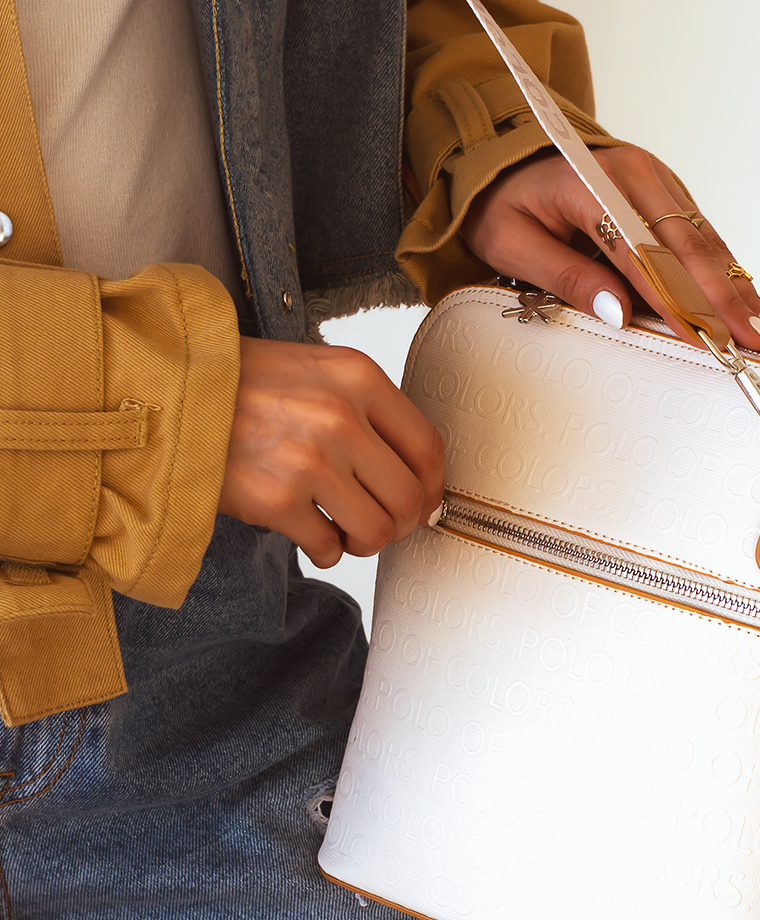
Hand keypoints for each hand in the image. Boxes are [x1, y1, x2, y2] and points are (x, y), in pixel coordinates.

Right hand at [217, 338, 443, 567]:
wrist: (167, 394)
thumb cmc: (241, 384)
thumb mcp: (315, 369)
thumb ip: (365, 408)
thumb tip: (412, 469)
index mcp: (358, 378)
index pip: (427, 447)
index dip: (432, 487)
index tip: (423, 502)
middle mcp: (340, 417)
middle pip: (409, 497)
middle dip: (401, 523)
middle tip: (380, 523)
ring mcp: (308, 460)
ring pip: (377, 531)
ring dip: (364, 541)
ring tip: (342, 530)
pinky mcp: (275, 501)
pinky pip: (329, 548)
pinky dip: (324, 550)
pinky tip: (307, 531)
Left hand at [461, 146, 759, 351]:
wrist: (503, 151)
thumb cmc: (502, 201)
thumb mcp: (509, 242)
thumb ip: (561, 275)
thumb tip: (618, 312)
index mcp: (590, 183)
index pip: (640, 252)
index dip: (675, 299)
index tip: (703, 338)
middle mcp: (634, 174)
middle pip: (687, 246)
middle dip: (724, 299)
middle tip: (757, 341)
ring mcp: (656, 179)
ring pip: (704, 241)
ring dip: (736, 288)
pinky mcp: (667, 191)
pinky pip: (702, 235)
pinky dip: (726, 272)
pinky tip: (750, 304)